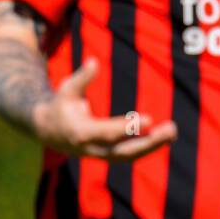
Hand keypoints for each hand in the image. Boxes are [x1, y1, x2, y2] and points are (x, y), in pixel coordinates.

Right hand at [31, 58, 176, 160]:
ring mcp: (98, 155)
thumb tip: (94, 62)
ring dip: (152, 146)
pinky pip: (129, 155)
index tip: (149, 119)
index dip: (128, 127)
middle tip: (170, 129)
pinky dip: (146, 147)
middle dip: (149, 142)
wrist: (47, 131)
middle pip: (124, 151)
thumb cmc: (61, 105)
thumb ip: (82, 78)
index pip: (108, 133)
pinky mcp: (105, 156)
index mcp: (80, 132)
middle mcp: (91, 148)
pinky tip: (163, 137)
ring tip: (172, 132)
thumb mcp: (67, 90)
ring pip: (129, 155)